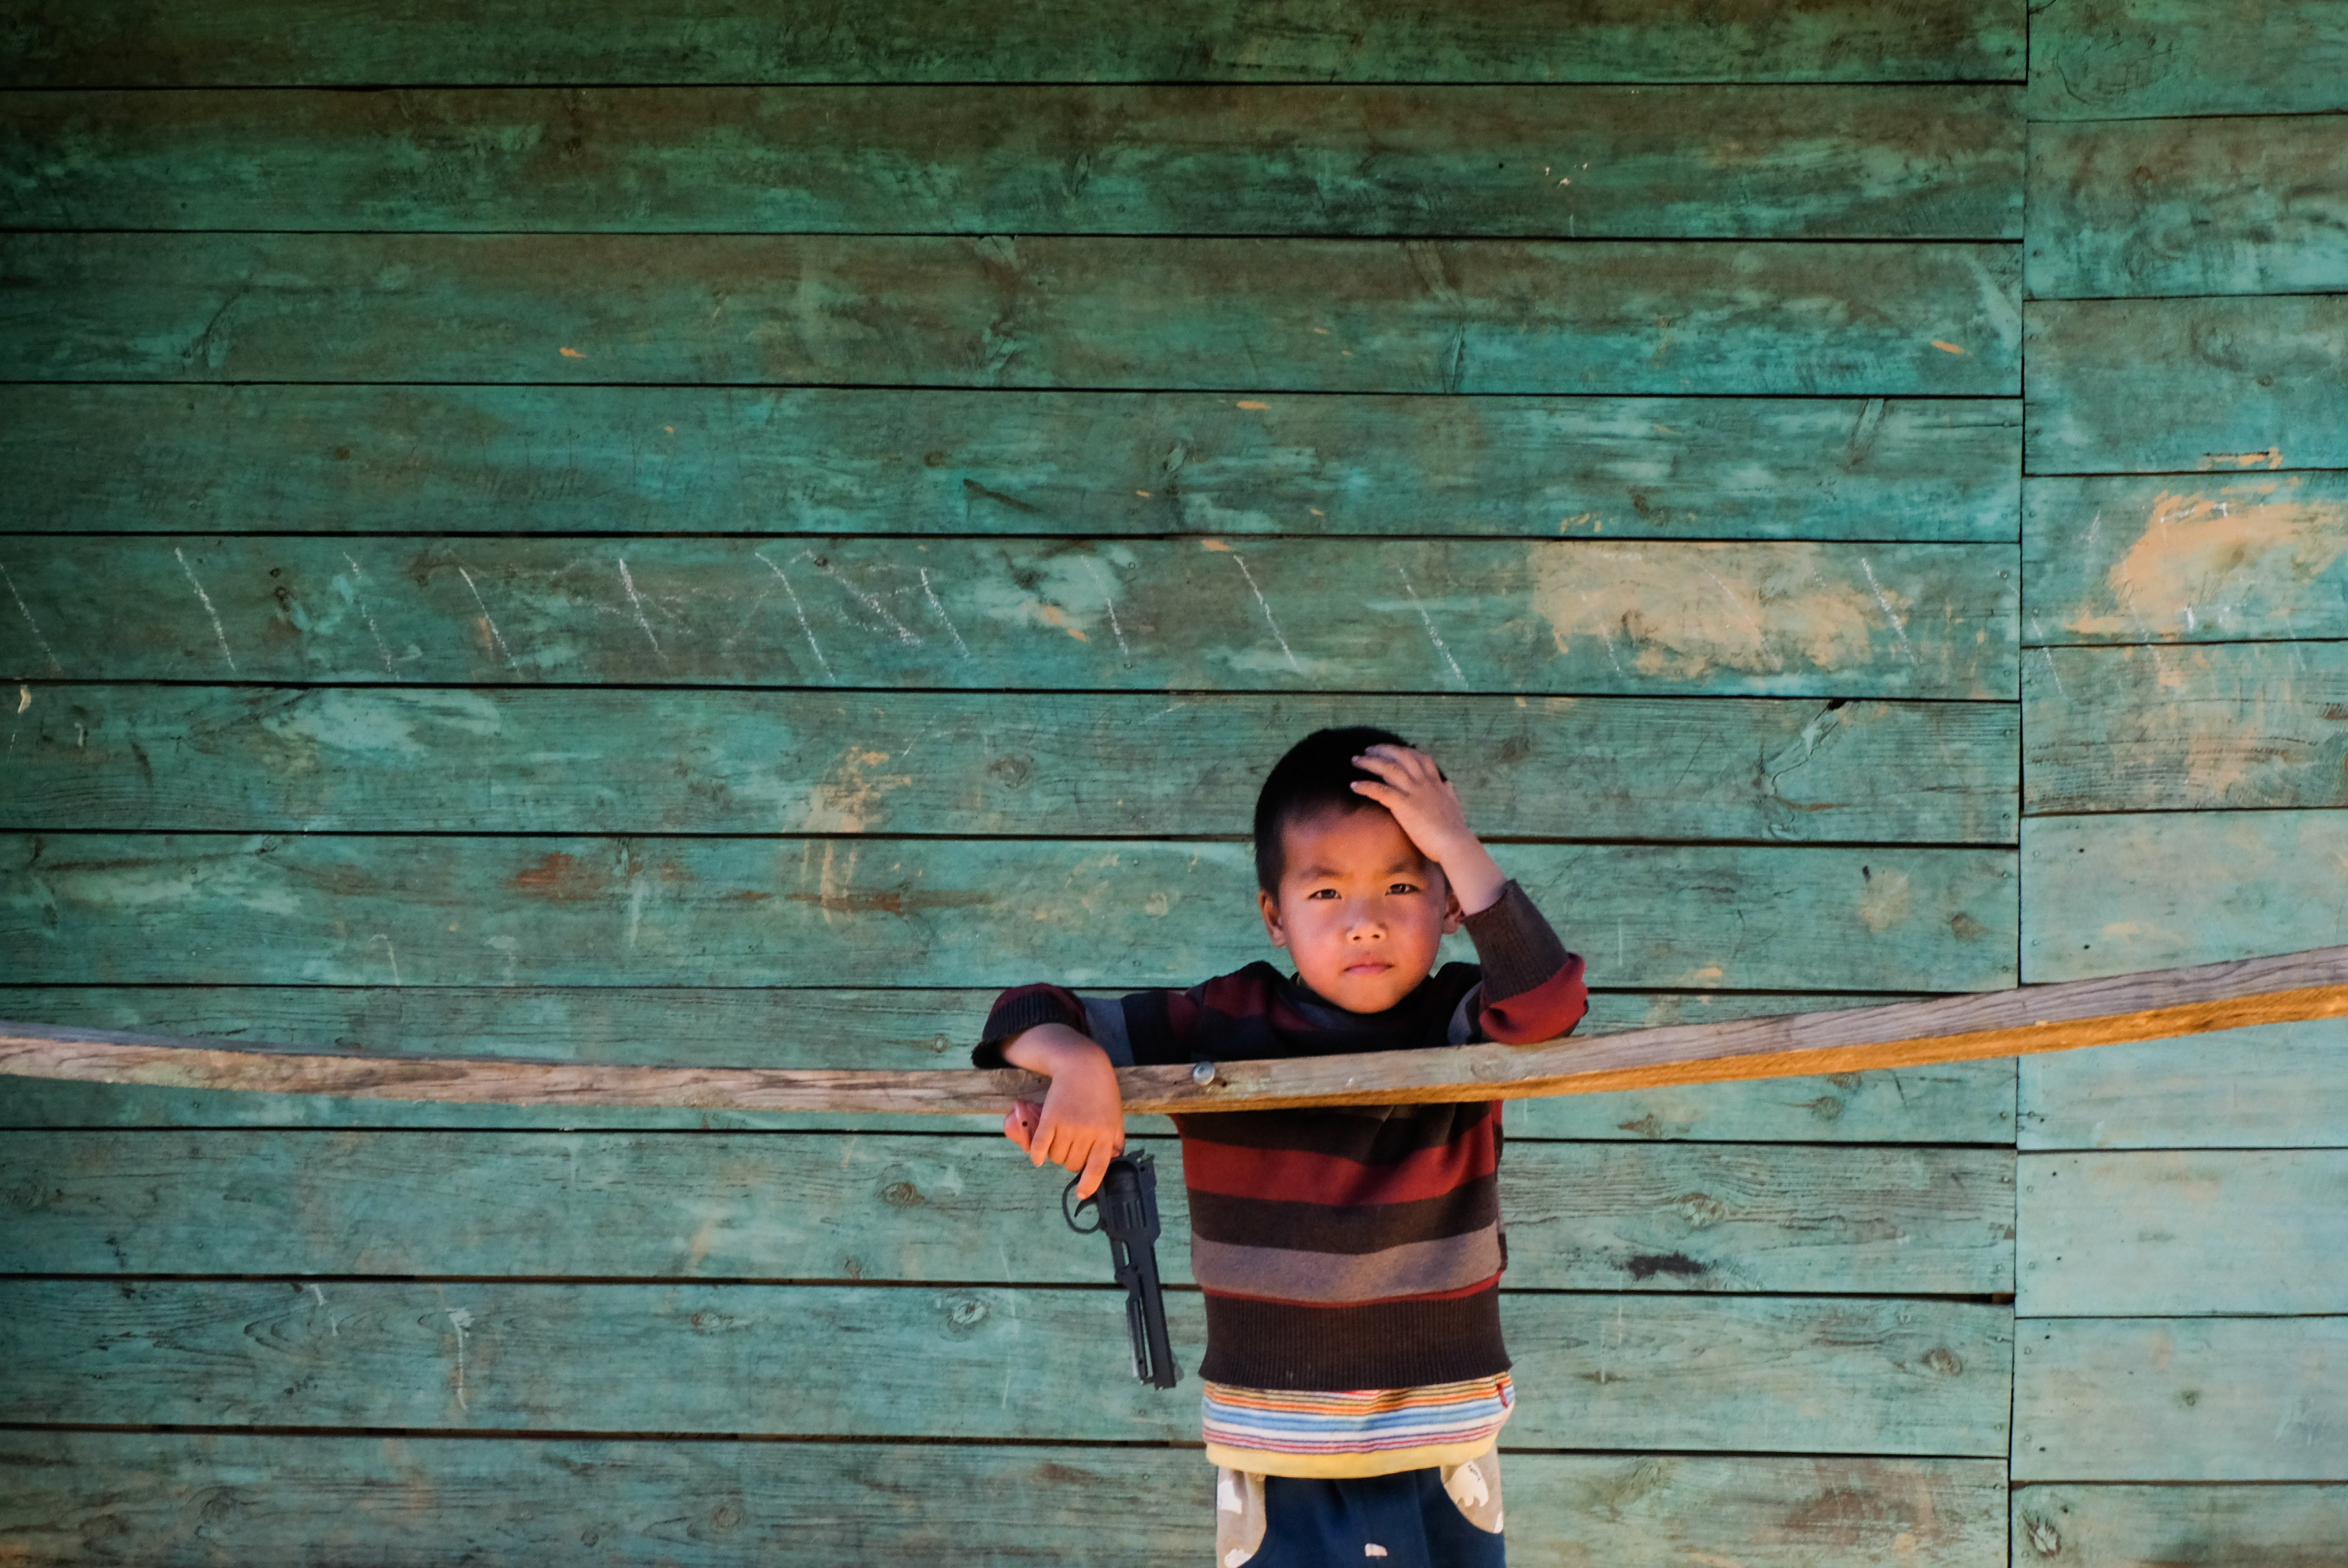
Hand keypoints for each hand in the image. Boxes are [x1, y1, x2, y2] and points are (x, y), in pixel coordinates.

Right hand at [1000, 1024, 1126, 1198]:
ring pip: (1056, 1157)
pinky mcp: (1050, 1117)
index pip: (1098, 1168)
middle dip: (1071, 1162)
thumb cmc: (1102, 1090)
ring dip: (1055, 1155)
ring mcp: (1068, 1125)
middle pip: (1073, 1164)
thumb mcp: (1116, 1114)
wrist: (1082, 1064)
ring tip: (1059, 1142)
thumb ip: (1116, 1139)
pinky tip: (1037, 1156)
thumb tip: (1114, 1161)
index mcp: (1106, 1134)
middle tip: (1071, 1150)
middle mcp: (1088, 1132)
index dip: (1088, 1185)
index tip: (1081, 1193)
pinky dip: (1037, 1154)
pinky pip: (1040, 1145)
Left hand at [1349, 744, 1506, 914]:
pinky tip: (1354, 785)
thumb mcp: (1455, 805)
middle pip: (1402, 756)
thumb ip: (1449, 793)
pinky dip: (1365, 786)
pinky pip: (1380, 790)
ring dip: (1369, 762)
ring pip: (1388, 768)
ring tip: (1355, 760)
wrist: (1455, 844)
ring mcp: (1414, 792)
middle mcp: (1424, 783)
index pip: (1421, 757)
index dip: (1405, 750)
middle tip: (1368, 749)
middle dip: (1383, 749)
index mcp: (1435, 783)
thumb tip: (1448, 784)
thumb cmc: (1455, 830)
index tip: (1393, 749)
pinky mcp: (1404, 805)